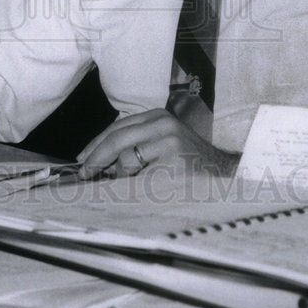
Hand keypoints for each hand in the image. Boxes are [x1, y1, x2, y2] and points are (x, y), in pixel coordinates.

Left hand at [76, 108, 239, 179]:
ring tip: (136, 183)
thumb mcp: (163, 143)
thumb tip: (98, 160)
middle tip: (85, 173)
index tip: (83, 158)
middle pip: (117, 139)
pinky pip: (140, 179)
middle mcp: (163, 124)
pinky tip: (146, 190)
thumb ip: (137, 143)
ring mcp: (169, 143)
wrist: (223, 174)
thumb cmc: (189, 163)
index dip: (97, 144)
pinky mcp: (172, 164)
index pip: (118, 127)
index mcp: (158, 117)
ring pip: (126, 160)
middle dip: (96, 158)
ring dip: (122, 177)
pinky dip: (136, 187)